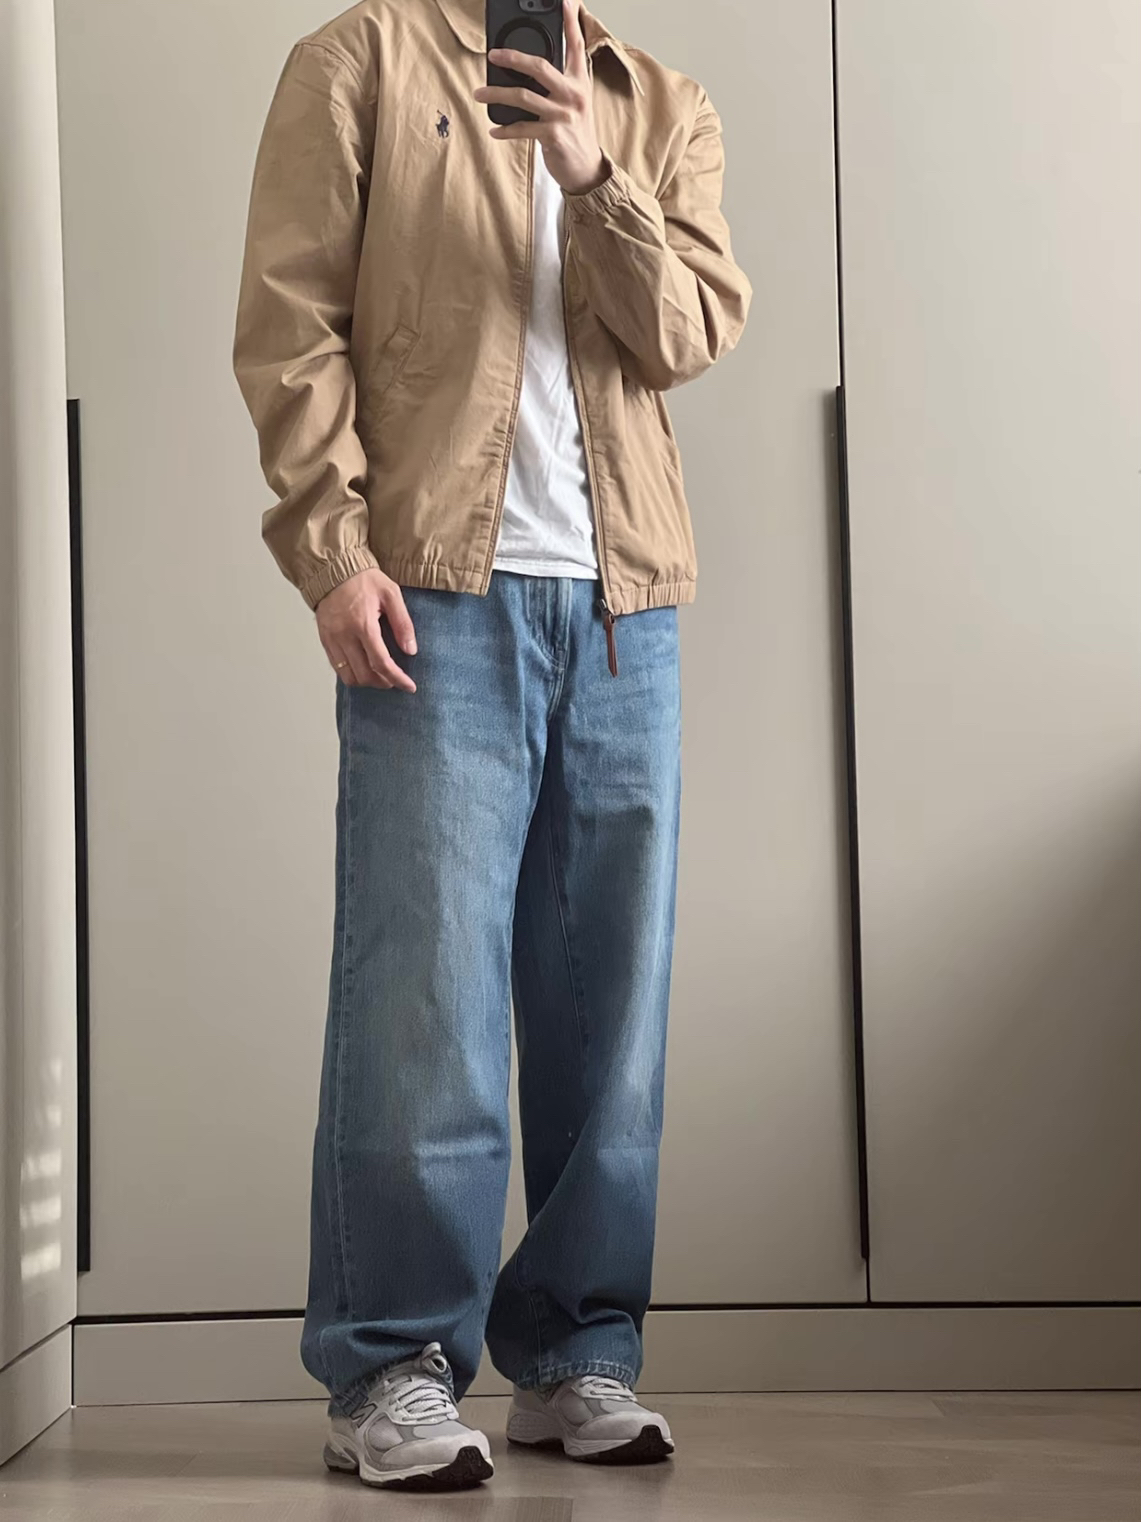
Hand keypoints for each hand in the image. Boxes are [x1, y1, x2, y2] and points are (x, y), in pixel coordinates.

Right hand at [315, 568, 416, 690]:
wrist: (333, 569)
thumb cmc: (363, 579)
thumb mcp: (391, 594)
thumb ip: (403, 623)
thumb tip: (411, 650)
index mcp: (363, 624)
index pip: (381, 663)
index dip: (397, 679)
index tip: (409, 686)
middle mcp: (344, 635)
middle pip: (364, 675)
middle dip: (383, 682)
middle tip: (395, 679)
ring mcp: (332, 639)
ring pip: (349, 676)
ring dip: (367, 681)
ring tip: (380, 676)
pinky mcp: (324, 640)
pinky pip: (337, 668)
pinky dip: (352, 674)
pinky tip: (363, 668)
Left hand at [474, 0, 608, 195]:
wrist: (586, 169)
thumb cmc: (575, 132)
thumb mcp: (574, 101)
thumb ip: (559, 81)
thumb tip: (529, 66)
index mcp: (579, 81)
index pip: (576, 44)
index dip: (570, 20)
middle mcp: (573, 95)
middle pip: (540, 67)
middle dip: (513, 58)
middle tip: (493, 55)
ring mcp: (563, 115)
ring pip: (524, 97)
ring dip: (497, 94)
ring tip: (479, 94)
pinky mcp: (553, 136)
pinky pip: (522, 128)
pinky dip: (505, 129)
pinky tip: (494, 129)